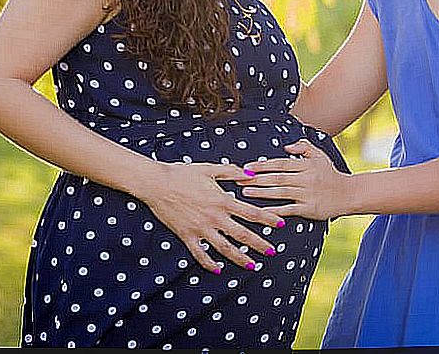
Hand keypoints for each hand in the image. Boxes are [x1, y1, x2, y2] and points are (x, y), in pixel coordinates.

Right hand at [133, 161, 285, 272]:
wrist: (157, 183)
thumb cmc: (183, 173)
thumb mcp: (210, 169)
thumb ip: (231, 172)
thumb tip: (250, 173)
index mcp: (222, 200)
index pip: (251, 213)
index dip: (268, 219)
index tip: (281, 225)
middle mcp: (214, 217)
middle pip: (242, 234)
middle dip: (260, 244)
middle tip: (272, 252)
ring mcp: (200, 228)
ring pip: (224, 248)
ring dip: (240, 258)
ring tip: (252, 266)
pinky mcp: (186, 235)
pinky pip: (200, 254)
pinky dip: (209, 264)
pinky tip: (218, 270)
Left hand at [237, 140, 349, 220]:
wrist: (348, 194)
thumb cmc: (330, 175)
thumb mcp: (320, 156)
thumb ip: (304, 147)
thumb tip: (286, 147)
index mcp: (306, 165)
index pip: (280, 164)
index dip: (263, 165)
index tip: (247, 166)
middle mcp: (306, 179)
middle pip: (277, 178)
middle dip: (257, 178)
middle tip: (239, 179)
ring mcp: (308, 194)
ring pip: (281, 192)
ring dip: (261, 193)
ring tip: (245, 192)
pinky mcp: (310, 209)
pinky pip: (290, 209)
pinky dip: (276, 210)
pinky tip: (262, 211)